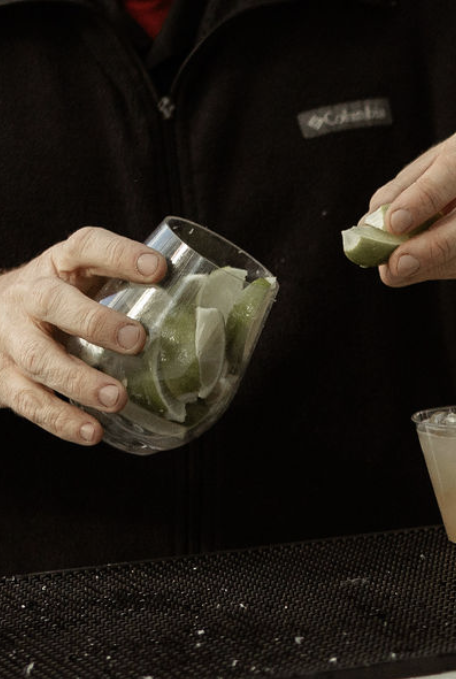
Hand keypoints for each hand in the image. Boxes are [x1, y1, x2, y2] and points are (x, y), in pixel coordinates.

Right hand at [0, 228, 166, 444]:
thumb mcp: (86, 281)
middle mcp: (30, 297)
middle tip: (135, 340)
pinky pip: (30, 401)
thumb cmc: (61, 301)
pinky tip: (91, 432)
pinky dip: (61, 420)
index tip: (158, 268)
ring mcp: (11, 338)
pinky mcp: (4, 378)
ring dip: (79, 381)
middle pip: (54, 303)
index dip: (119, 255)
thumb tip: (211, 313)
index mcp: (59, 265)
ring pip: (39, 358)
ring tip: (116, 399)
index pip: (86, 247)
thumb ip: (132, 290)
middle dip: (95, 322)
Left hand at [369, 114, 455, 285]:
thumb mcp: (433, 167)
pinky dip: (455, 269)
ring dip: (442, 262)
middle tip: (396, 262)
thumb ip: (403, 191)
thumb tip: (370, 227)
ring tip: (402, 270)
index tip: (392, 222)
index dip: (426, 196)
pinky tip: (428, 270)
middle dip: (435, 242)